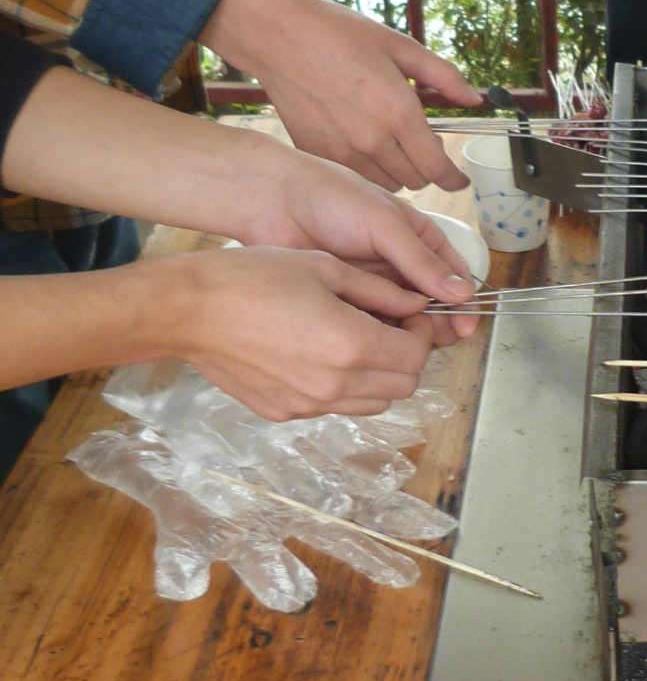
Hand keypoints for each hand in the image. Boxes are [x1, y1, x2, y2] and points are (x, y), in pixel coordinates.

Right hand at [171, 248, 435, 419]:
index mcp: (352, 345)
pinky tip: (319, 354)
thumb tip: (416, 302)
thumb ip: (379, 290)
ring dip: (378, 376)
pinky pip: (334, 407)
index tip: (409, 315)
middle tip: (388, 327)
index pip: (416, 356)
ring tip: (355, 340)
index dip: (422, 334)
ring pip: (372, 403)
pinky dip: (342, 387)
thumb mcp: (324, 267)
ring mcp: (309, 405)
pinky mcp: (285, 413)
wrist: (189, 311)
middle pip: (403, 386)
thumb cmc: (252, 278)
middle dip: (406, 356)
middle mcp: (335, 385)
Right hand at [202, 0, 482, 193]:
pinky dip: (367, 168)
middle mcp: (372, 140)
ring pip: (386, 184)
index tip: (459, 180)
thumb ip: (443, 76)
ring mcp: (342, 152)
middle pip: (415, 181)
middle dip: (426, 168)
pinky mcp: (318, 154)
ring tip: (391, 142)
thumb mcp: (400, 46)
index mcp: (398, 112)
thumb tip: (474, 99)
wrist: (279, 37)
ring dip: (397, 171)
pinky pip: (355, 177)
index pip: (436, 168)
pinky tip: (362, 141)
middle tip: (421, 143)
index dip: (454, 179)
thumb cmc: (339, 34)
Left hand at [226, 142, 479, 340]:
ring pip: (403, 318)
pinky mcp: (348, 301)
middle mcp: (400, 264)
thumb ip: (420, 260)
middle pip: (432, 303)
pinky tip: (379, 346)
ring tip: (410, 346)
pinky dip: (379, 336)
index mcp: (419, 239)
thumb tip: (462, 293)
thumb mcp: (385, 225)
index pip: (453, 276)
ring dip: (410, 334)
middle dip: (440, 323)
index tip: (466, 327)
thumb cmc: (333, 198)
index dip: (463, 303)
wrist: (276, 201)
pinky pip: (371, 324)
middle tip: (438, 342)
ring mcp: (375, 285)